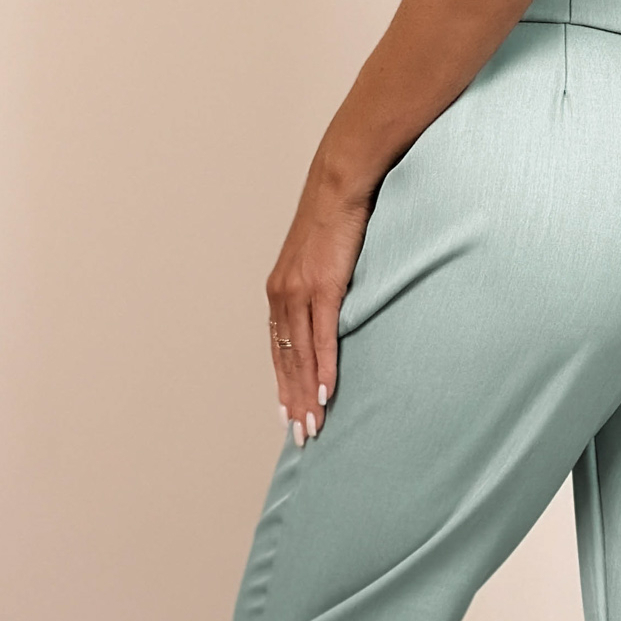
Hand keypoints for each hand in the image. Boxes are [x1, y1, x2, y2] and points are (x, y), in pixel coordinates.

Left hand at [265, 152, 374, 446]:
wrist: (340, 184)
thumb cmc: (337, 220)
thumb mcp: (323, 261)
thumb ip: (322, 290)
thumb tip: (333, 313)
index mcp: (280, 292)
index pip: (279, 349)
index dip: (284, 385)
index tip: (289, 414)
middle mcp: (282, 295)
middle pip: (286, 360)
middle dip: (292, 401)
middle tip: (301, 436)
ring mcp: (300, 292)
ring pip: (300, 356)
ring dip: (307, 395)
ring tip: (314, 425)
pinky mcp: (323, 287)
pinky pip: (322, 338)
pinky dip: (323, 368)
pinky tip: (327, 393)